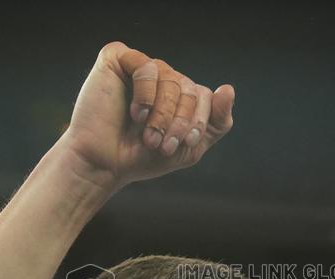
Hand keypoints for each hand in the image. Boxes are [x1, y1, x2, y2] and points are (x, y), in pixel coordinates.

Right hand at [60, 41, 234, 189]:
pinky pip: (147, 67)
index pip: (205, 97)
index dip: (198, 121)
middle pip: (189, 88)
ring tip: (147, 135)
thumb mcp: (189, 147)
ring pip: (170, 79)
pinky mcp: (117, 59)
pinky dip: (145, 93)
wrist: (105, 164)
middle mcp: (163, 77)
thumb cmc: (142, 157)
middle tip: (161, 145)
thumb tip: (229, 89)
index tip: (183, 144)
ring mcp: (141, 67)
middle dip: (179, 121)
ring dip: (162, 114)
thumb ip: (216, 122)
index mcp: (179, 95)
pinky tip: (136, 113)